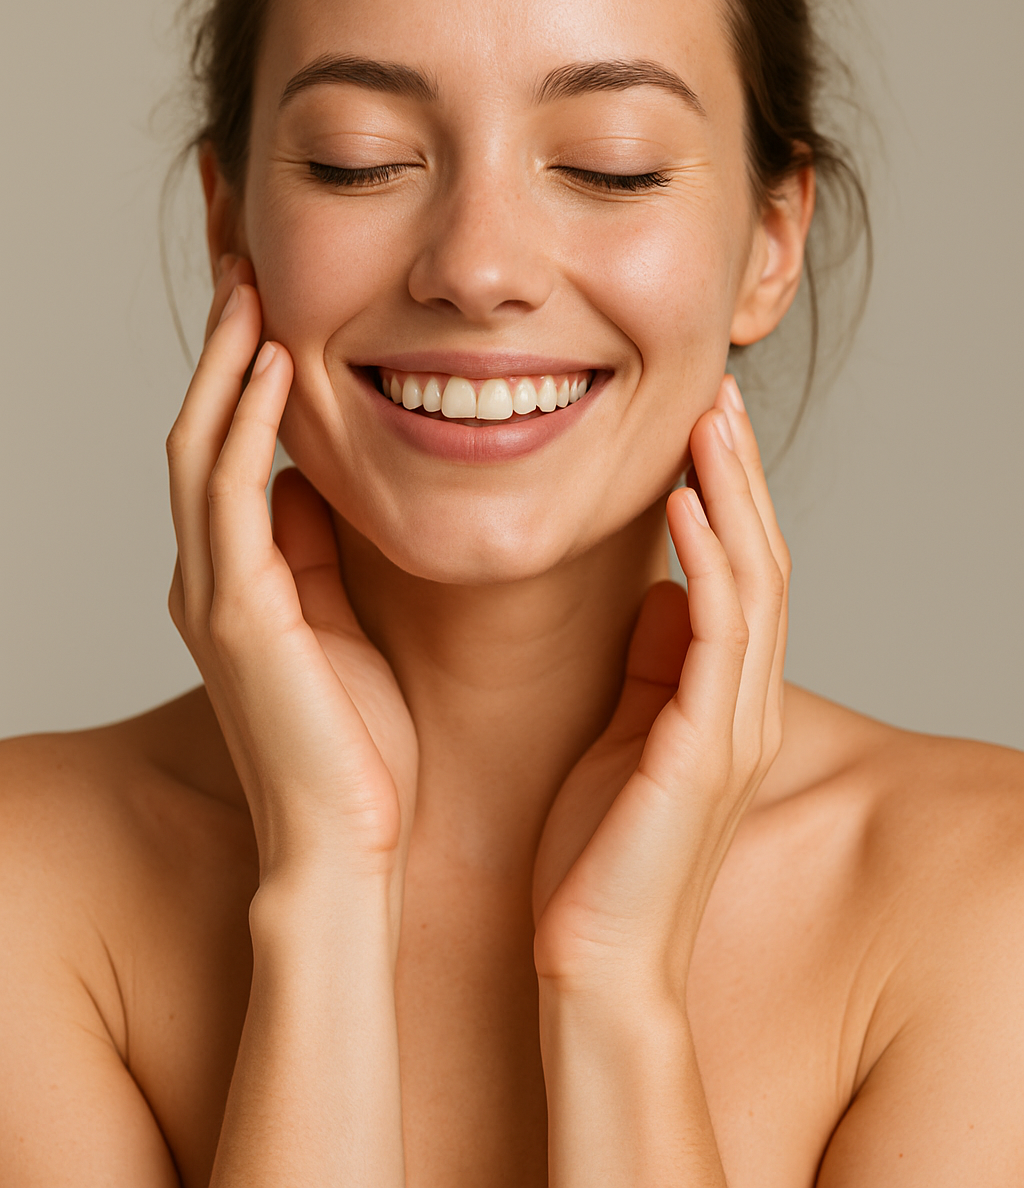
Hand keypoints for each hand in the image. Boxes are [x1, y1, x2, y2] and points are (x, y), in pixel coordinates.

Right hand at [166, 256, 417, 888]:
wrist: (349, 848)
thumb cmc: (365, 748)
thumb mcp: (349, 622)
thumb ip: (327, 553)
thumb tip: (328, 481)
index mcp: (239, 576)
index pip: (229, 443)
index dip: (239, 363)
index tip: (268, 292)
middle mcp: (210, 575)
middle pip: (200, 425)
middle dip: (219, 339)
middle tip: (239, 254)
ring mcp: (214, 592)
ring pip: (200, 445)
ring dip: (222, 360)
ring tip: (247, 281)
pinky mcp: (238, 613)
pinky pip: (230, 496)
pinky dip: (246, 424)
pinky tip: (271, 365)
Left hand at [532, 374, 787, 996]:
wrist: (594, 965)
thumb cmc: (593, 857)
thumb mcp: (621, 735)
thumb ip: (648, 664)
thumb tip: (656, 587)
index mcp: (717, 698)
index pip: (736, 571)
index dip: (725, 493)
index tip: (696, 421)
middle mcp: (739, 704)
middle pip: (760, 560)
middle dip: (739, 471)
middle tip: (717, 392)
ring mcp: (731, 728)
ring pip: (754, 583)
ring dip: (733, 494)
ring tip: (710, 418)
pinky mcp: (706, 754)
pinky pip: (718, 638)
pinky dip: (706, 563)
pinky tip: (684, 506)